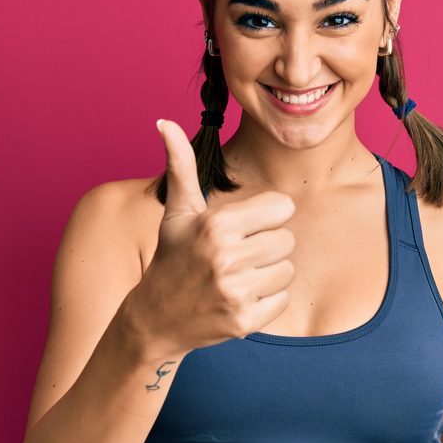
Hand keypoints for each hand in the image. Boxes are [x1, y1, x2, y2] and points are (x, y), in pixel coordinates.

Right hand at [133, 119, 295, 351]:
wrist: (155, 317)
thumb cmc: (173, 257)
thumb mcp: (178, 211)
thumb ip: (180, 165)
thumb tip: (165, 122)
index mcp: (217, 224)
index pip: (282, 208)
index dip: (265, 217)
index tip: (242, 228)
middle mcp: (227, 257)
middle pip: (288, 240)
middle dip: (267, 246)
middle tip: (238, 256)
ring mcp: (236, 291)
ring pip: (287, 270)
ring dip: (268, 274)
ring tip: (237, 277)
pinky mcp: (244, 321)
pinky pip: (282, 299)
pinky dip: (266, 301)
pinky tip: (239, 298)